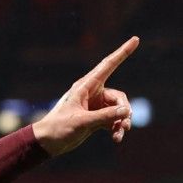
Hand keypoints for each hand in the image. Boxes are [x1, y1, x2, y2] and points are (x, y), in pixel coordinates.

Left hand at [31, 36, 138, 154]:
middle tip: (126, 124)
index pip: (108, 65)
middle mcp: (92, 93)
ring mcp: (94, 106)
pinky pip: (112, 120)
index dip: (122, 52)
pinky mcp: (95, 118)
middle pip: (118, 97)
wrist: (47, 143)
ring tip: (120, 135)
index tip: (135, 39)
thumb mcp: (82, 121)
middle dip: (124, 110)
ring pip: (117, 110)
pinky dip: (115, 128)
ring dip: (121, 122)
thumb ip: (105, 116)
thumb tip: (126, 111)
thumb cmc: (59, 128)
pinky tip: (116, 139)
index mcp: (85, 86)